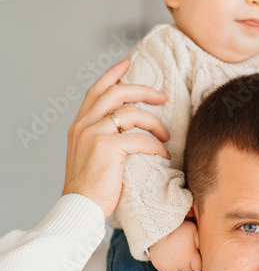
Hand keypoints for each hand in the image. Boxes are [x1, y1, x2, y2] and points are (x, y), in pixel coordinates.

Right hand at [62, 59, 170, 217]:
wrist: (79, 207)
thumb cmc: (91, 187)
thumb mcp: (89, 155)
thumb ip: (101, 136)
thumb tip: (126, 127)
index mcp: (80, 124)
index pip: (96, 90)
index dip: (113, 74)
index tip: (128, 63)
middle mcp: (84, 125)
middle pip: (117, 93)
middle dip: (143, 90)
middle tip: (163, 97)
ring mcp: (94, 135)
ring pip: (132, 114)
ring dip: (155, 122)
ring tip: (166, 135)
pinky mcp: (107, 148)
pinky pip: (140, 138)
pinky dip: (156, 145)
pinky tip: (163, 154)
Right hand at [148, 220, 201, 270]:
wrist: (157, 230)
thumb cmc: (177, 229)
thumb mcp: (193, 230)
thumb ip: (200, 241)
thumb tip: (206, 249)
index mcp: (191, 257)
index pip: (198, 267)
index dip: (197, 261)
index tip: (193, 254)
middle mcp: (181, 265)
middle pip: (189, 270)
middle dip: (188, 263)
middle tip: (184, 253)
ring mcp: (170, 268)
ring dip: (180, 268)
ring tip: (177, 257)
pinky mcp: (161, 268)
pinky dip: (170, 270)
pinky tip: (170, 260)